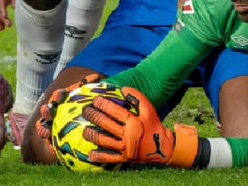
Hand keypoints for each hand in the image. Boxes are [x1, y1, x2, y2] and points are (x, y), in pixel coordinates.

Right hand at [36, 72, 104, 142]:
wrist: (85, 130)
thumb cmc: (87, 109)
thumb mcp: (88, 99)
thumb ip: (90, 88)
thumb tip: (96, 76)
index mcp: (62, 102)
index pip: (57, 96)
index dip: (58, 95)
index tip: (61, 95)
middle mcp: (54, 113)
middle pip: (47, 111)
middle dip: (46, 111)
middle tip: (49, 112)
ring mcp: (51, 127)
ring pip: (43, 127)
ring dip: (42, 129)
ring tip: (46, 132)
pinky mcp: (52, 142)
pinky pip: (48, 145)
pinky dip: (49, 147)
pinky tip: (51, 149)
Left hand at [80, 87, 199, 166]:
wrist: (162, 148)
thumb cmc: (154, 125)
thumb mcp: (149, 109)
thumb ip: (137, 97)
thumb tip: (123, 88)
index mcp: (133, 122)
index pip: (114, 111)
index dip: (103, 104)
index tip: (95, 100)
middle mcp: (127, 135)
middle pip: (105, 124)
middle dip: (93, 115)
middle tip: (85, 111)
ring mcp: (125, 148)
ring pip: (103, 140)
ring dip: (91, 134)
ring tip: (84, 129)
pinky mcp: (124, 158)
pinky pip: (108, 158)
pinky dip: (98, 156)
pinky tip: (89, 154)